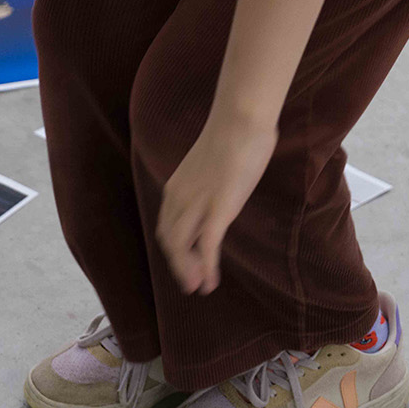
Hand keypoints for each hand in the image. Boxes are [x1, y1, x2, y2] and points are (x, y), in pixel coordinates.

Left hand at [156, 111, 278, 294]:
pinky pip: (206, 246)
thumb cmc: (235, 133)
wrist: (240, 120)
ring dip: (189, 270)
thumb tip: (223, 179)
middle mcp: (179, 198)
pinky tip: (210, 281)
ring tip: (199, 287)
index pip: (168, 223)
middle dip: (178, 264)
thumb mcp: (215, 161)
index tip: (184, 262)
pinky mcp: (216, 210)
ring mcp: (196, 204)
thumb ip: (213, 177)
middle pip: (170, 239)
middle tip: (189, 283)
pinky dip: (206, 267)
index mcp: (177, 186)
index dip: (174, 247)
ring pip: (182, 247)